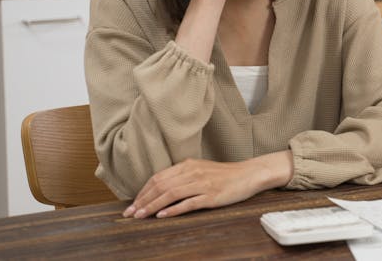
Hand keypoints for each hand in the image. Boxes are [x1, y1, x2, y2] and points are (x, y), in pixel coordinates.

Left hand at [123, 151, 292, 218]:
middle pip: (161, 186)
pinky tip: (163, 215)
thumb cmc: (226, 174)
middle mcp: (193, 172)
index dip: (143, 191)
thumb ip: (184, 176)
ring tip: (141, 216)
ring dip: (152, 206)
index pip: (159, 177)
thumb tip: (162, 189)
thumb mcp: (202, 170)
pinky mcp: (212, 195)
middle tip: (130, 213)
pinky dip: (173, 209)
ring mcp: (202, 184)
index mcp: (188, 165)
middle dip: (143, 200)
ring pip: (170, 194)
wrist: (250, 173)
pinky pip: (188, 203)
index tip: (134, 203)